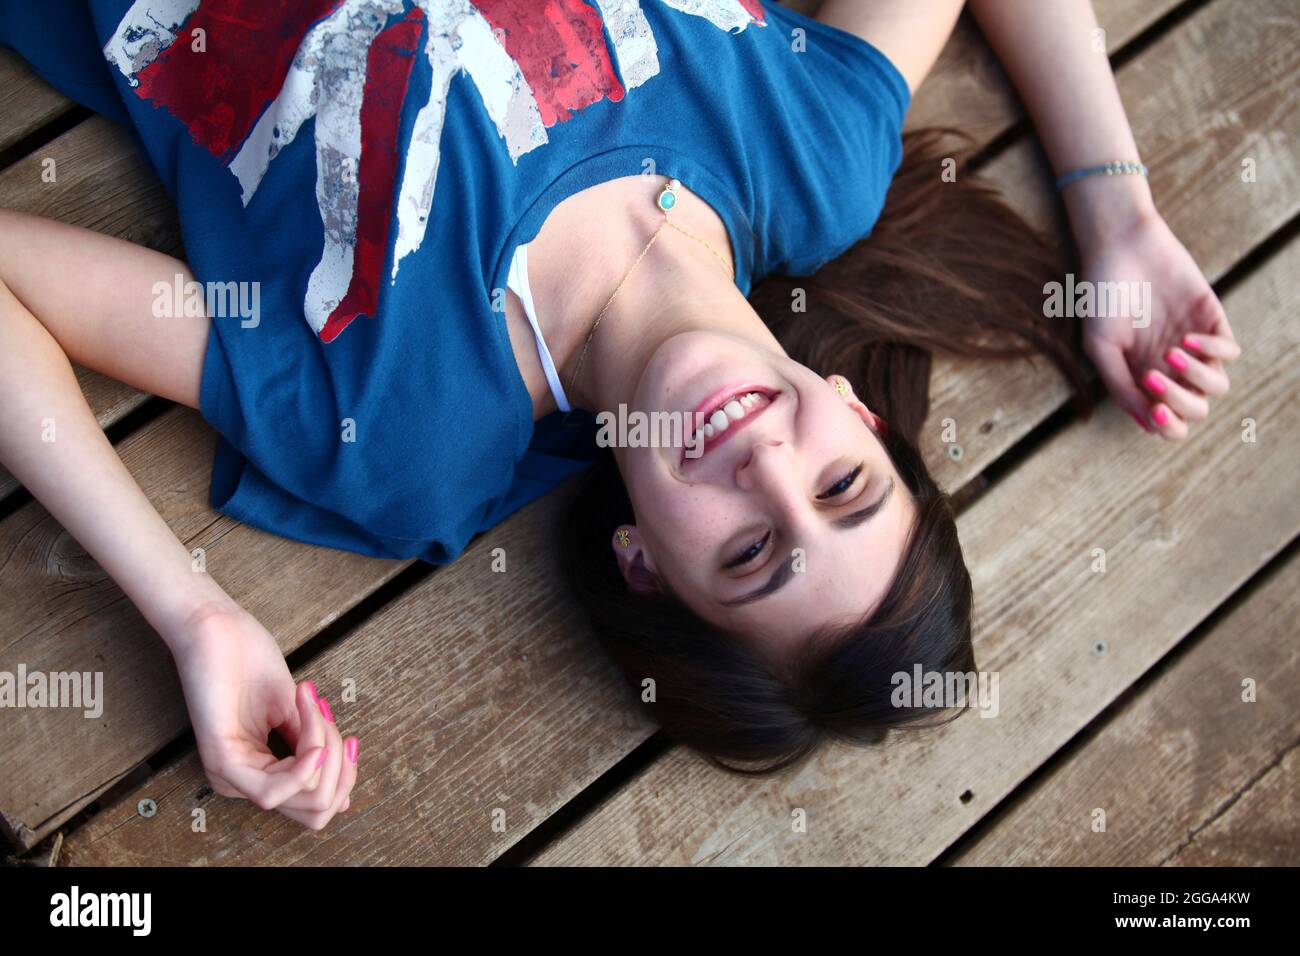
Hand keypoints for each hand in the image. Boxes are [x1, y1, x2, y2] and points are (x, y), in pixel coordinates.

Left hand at [167, 600, 359, 828]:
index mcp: (258, 774)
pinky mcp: (221, 761)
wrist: (217, 629)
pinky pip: (273, 790)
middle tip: (328, 718)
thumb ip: (313, 750)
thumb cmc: (249, 661)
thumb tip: (342, 797)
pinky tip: (314, 743)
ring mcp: (230, 775)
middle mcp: (242, 783)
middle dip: (339, 765)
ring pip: (302, 797)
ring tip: (314, 710)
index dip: (343, 774)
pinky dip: (304, 767)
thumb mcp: (294, 714)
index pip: (315, 805)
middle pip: (315, 808)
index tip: (348, 736)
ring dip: (323, 749)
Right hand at [1080, 210, 1239, 438]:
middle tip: (1155, 379)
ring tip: (1171, 354)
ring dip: (1196, 377)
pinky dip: (1212, 350)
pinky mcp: (1212, 318)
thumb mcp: (1099, 346)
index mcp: (1143, 378)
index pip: (1168, 420)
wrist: (1120, 247)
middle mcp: (1171, 366)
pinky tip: (1186, 338)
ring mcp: (1194, 344)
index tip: (1153, 409)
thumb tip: (1146, 424)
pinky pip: (1230, 350)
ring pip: (1218, 385)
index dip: (1166, 425)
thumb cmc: (1102, 296)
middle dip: (1179, 402)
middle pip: (1195, 409)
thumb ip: (1119, 385)